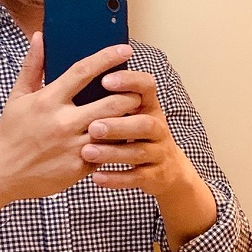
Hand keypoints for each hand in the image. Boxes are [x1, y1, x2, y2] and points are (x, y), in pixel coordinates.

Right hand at [0, 33, 140, 202]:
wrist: (2, 174)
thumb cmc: (12, 132)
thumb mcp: (18, 97)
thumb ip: (32, 66)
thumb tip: (40, 36)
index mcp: (48, 100)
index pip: (83, 72)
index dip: (107, 58)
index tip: (124, 49)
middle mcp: (63, 122)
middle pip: (111, 103)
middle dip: (130, 95)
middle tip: (136, 91)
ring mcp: (73, 146)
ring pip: (115, 129)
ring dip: (128, 120)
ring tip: (133, 114)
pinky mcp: (79, 167)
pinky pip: (108, 152)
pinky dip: (117, 143)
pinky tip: (122, 137)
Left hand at [80, 70, 195, 197]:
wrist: (169, 171)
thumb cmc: (138, 135)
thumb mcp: (134, 113)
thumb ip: (113, 97)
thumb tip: (82, 73)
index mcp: (150, 107)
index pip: (146, 86)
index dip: (130, 81)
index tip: (105, 80)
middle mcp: (158, 128)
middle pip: (144, 123)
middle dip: (119, 124)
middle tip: (92, 126)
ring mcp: (159, 153)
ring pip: (139, 152)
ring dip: (113, 152)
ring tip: (87, 153)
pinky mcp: (155, 176)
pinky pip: (137, 177)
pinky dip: (117, 178)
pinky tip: (96, 178)